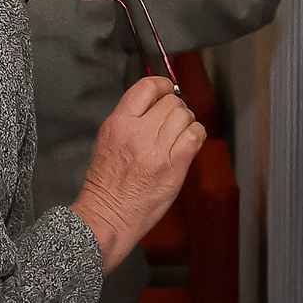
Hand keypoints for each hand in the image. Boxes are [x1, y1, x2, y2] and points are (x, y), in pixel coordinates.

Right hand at [70, 77, 205, 272]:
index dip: (163, 85)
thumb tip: (156, 104)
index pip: (147, 87)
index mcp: (118, 124)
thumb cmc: (106, 184)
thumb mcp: (107, 141)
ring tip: (180, 133)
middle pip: (170, 102)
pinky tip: (188, 142)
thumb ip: (130, 120)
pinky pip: (196, 136)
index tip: (167, 90)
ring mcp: (157, 150)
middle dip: (175, 108)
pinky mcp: (174, 167)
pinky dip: (196, 134)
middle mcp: (138, 133)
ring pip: (185, 116)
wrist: (107, 216)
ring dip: (186, 121)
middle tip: (172, 121)